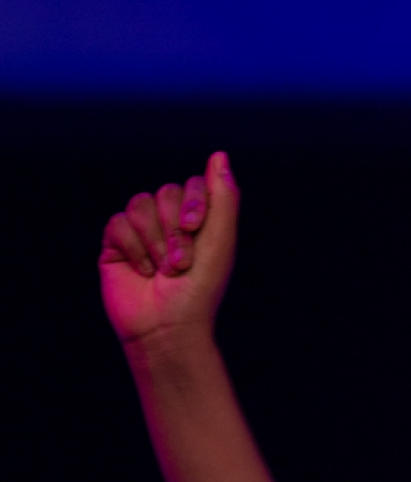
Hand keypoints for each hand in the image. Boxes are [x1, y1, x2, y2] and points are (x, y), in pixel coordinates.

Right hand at [99, 150, 237, 350]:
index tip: (195, 228)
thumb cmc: (200, 288)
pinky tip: (142, 271)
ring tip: (163, 270)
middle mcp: (169, 220)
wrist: (168, 327)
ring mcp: (141, 231)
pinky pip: (117, 223)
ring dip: (155, 240)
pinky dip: (133, 248)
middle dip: (175, 230)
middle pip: (165, 192)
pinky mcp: (115, 245)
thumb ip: (223, 195)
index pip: (192, 184)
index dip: (193, 202)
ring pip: (139, 204)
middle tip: (180, 263)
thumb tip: (219, 154)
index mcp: (197, 218)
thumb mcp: (220, 239)